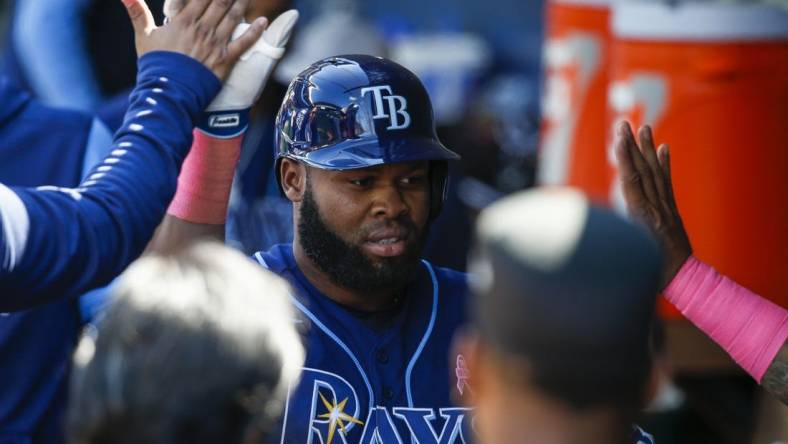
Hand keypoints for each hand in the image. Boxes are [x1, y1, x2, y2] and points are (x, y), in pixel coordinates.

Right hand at [121, 0, 266, 79]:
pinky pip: (244, 43)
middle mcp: (202, 28)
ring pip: (233, 17)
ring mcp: (215, 44)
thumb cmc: (155, 65)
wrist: (167, 92)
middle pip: (220, 2)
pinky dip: (255, 31)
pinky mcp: (225, 59)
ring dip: (243, 3)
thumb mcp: (144, 36)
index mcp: (184, 21)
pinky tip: (264, 21)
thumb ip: (137, 12)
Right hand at [613, 121, 691, 285]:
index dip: (625, 159)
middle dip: (632, 146)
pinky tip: (664, 148)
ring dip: (648, 149)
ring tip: (644, 126)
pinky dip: (664, 164)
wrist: (683, 279)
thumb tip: (597, 229)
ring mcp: (664, 206)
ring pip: (655, 172)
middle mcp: (655, 207)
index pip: (631, 181)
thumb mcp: (630, 257)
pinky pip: (666, 182)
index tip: (619, 138)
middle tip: (624, 123)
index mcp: (643, 217)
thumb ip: (617, 240)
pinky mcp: (670, 209)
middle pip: (642, 171)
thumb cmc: (651, 273)